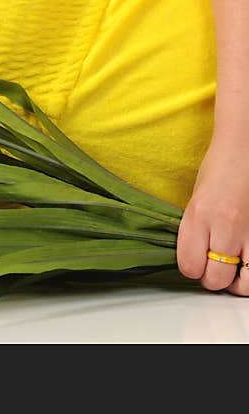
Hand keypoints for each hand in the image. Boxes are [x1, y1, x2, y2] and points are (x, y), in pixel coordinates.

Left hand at [176, 135, 248, 294]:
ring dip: (237, 282)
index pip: (189, 265)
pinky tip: (248, 262)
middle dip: (212, 279)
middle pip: (215, 279)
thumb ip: (194, 229)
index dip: (191, 269)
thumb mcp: (195, 198)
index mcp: (198, 215)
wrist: (246, 149)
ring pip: (244, 283)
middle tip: (214, 268)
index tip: (194, 263)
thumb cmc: (220, 168)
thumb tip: (193, 258)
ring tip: (234, 270)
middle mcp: (224, 225)